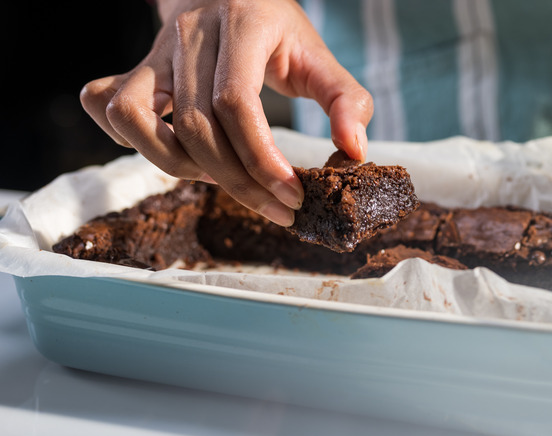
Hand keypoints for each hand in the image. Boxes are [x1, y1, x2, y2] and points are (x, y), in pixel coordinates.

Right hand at [80, 0, 372, 225]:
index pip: (236, 103)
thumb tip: (354, 153)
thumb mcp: (319, 57)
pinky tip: (177, 153)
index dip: (261, 159)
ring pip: (138, 119)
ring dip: (180, 166)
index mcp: (243, 25)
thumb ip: (347, 101)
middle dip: (237, 181)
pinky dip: (134, 142)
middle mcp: (189, 34)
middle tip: (275, 206)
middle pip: (196, 125)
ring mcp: (153, 51)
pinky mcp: (132, 68)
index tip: (291, 195)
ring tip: (223, 176)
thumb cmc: (277, 31)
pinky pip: (108, 108)